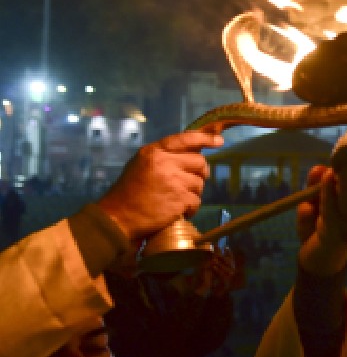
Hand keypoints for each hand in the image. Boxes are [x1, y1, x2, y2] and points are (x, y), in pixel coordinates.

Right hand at [95, 131, 222, 245]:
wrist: (118, 217)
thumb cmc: (129, 192)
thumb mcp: (141, 164)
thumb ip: (164, 156)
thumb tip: (194, 150)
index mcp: (154, 152)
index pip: (185, 139)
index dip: (205, 138)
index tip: (219, 140)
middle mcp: (164, 163)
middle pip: (199, 162)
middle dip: (199, 173)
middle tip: (190, 183)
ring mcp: (174, 181)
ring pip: (200, 182)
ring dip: (193, 193)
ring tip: (176, 199)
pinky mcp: (180, 199)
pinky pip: (197, 201)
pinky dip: (191, 208)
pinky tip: (179, 211)